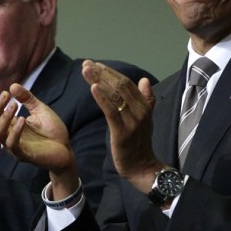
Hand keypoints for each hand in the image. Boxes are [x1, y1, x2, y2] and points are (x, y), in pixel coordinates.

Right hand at [0, 85, 79, 199]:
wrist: (66, 148)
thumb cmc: (52, 130)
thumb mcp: (40, 110)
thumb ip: (27, 99)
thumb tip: (13, 85)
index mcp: (10, 126)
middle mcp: (8, 136)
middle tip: (6, 95)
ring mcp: (15, 147)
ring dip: (4, 118)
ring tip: (14, 105)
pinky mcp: (24, 155)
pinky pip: (13, 144)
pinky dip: (15, 132)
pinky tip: (22, 120)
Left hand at [82, 60, 160, 193]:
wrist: (142, 167)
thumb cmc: (139, 143)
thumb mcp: (145, 119)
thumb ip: (145, 99)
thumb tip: (144, 80)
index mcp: (144, 105)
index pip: (127, 83)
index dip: (111, 72)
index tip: (96, 65)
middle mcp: (140, 110)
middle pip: (120, 85)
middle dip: (102, 73)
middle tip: (86, 64)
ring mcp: (132, 121)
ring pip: (115, 95)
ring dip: (98, 80)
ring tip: (85, 70)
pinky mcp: (122, 132)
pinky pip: (111, 111)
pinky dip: (102, 98)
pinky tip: (93, 88)